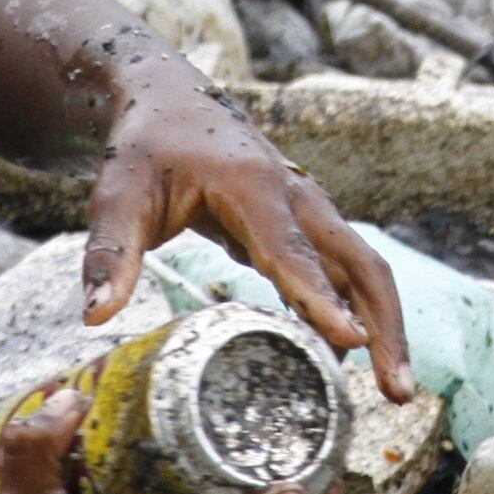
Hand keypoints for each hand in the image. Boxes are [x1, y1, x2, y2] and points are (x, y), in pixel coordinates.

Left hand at [79, 74, 416, 402]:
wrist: (169, 100)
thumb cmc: (143, 148)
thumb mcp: (116, 195)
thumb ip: (109, 255)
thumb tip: (93, 317)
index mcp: (254, 186)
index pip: (292, 253)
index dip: (321, 300)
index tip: (353, 343)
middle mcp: (298, 197)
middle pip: (361, 265)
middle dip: (386, 328)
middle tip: (399, 392)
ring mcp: (309, 211)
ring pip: (363, 271)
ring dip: (384, 327)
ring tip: (396, 392)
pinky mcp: (305, 227)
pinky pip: (344, 273)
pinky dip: (356, 314)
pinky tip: (352, 362)